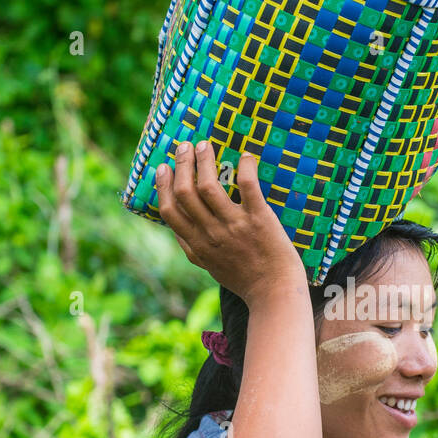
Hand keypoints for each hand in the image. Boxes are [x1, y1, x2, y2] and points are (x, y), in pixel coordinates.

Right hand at [156, 142, 305, 302]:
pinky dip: (245, 167)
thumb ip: (192, 248)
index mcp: (197, 245)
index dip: (163, 186)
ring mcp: (235, 225)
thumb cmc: (244, 279)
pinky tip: (245, 156)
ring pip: (209, 186)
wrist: (275, 292)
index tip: (163, 167)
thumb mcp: (209, 267)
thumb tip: (176, 229)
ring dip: (204, 160)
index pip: (170, 211)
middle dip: (182, 165)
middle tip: (185, 147)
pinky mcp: (259, 219)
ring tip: (205, 145)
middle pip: (185, 192)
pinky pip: (248, 186)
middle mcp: (212, 233)